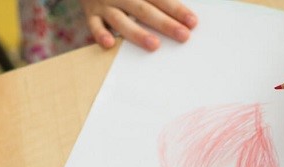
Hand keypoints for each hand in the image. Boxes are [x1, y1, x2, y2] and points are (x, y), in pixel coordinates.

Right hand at [80, 0, 196, 51]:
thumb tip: (177, 6)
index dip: (176, 9)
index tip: (192, 22)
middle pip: (145, 10)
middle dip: (165, 23)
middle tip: (183, 36)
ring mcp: (105, 5)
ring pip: (121, 20)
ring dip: (138, 33)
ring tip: (154, 45)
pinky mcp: (91, 14)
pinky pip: (94, 26)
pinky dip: (100, 35)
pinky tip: (110, 45)